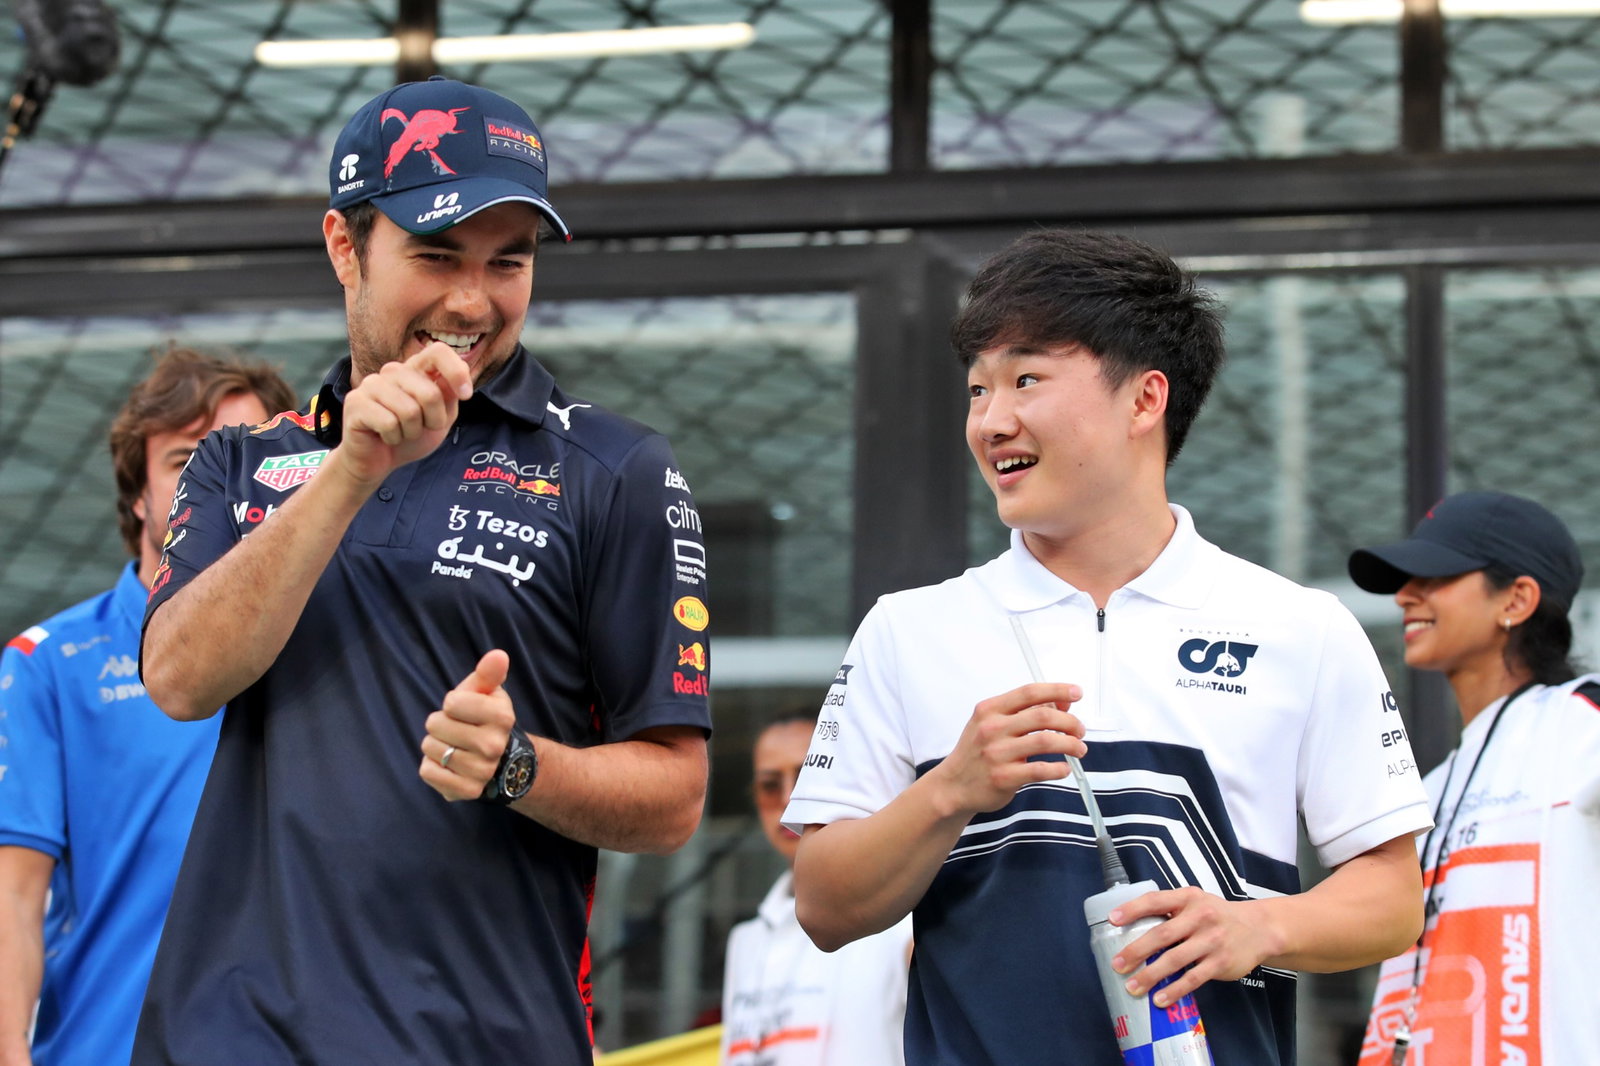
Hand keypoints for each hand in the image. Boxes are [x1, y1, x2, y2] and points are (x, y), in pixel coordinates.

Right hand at [333, 343, 472, 486]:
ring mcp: (371, 384)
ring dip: (412, 432)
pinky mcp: (355, 402)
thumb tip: (459, 384)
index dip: (456, 372)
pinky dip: (394, 438)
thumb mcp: (440, 418)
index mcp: (414, 370)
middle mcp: (392, 372)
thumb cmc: (408, 436)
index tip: (466, 395)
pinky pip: (389, 424)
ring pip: (410, 411)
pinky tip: (385, 437)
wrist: (377, 461)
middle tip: (421, 428)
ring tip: (401, 433)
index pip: (437, 352)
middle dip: (434, 420)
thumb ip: (449, 397)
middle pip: (430, 392)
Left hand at [419, 649, 516, 800]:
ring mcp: (481, 771)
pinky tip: (448, 764)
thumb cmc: (484, 718)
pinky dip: (431, 766)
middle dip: (440, 724)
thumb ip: (488, 673)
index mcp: (502, 717)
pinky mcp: (466, 791)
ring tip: (453, 746)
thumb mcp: (487, 692)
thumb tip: (498, 655)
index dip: (452, 704)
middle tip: (456, 729)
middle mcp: (494, 746)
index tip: (464, 710)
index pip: (452, 703)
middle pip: (435, 725)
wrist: (500, 760)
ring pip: (430, 749)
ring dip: (435, 745)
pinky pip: (427, 772)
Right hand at [927, 682, 1085, 817]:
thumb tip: (1061, 704)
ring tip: (1079, 749)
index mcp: (990, 710)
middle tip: (1080, 730)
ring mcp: (997, 754)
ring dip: (1070, 745)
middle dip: (1070, 722)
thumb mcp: (991, 724)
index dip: (1057, 690)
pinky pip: (1041, 770)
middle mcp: (992, 729)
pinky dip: (1059, 769)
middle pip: (1043, 716)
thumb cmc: (977, 752)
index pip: (1029, 692)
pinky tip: (1063, 769)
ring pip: (1046, 741)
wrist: (953, 786)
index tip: (1076, 693)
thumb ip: (1023, 711)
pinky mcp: (1003, 778)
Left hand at [1109, 888, 1280, 1006]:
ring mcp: (1211, 940)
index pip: (1155, 901)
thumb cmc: (1218, 915)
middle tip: (1117, 964)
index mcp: (1188, 898)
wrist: (1259, 928)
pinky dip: (1175, 990)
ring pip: (1175, 960)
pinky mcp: (1221, 962)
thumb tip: (1133, 929)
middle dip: (1136, 950)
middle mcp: (1200, 917)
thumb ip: (1170, 911)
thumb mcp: (1196, 902)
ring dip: (1151, 975)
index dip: (1132, 909)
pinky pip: (1193, 979)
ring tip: (1133, 986)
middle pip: (1162, 934)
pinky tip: (1160, 999)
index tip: (1112, 920)